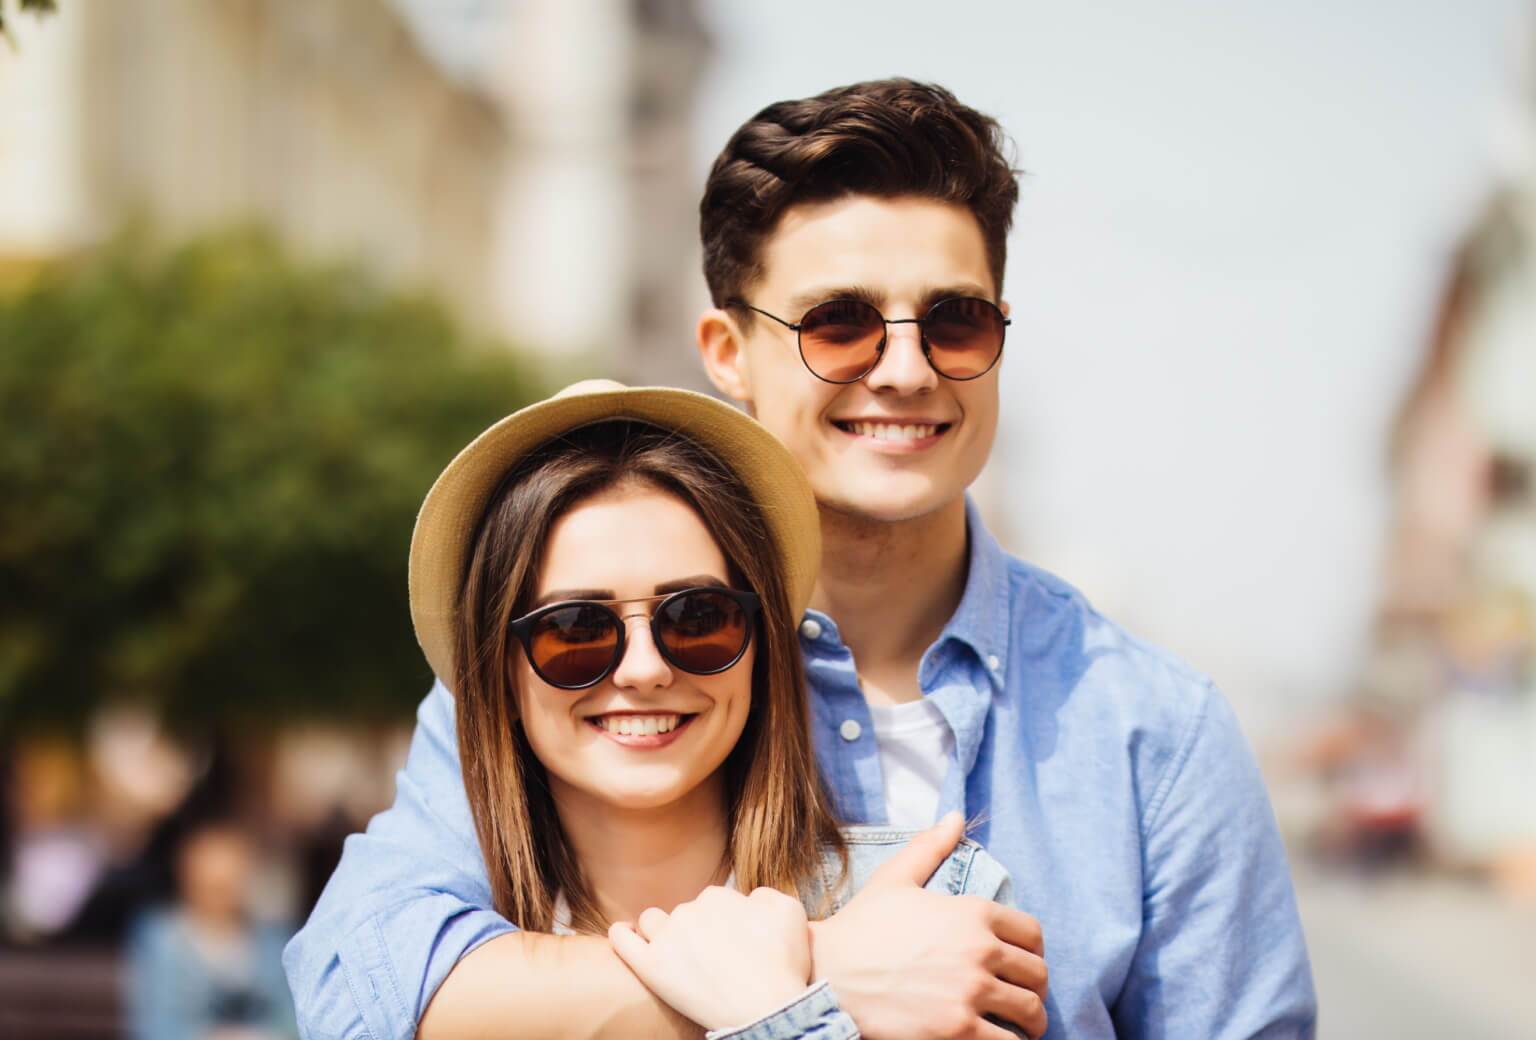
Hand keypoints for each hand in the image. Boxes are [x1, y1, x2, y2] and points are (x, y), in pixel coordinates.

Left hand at [609, 885, 813, 1030]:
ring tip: (674, 953)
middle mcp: (689, 910)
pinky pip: (623, 941)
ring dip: (660, 931)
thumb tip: (749, 899)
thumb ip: (765, 895)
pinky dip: (622, 934)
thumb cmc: (784, 964)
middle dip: (696, 931)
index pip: (714, 903)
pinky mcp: (650, 968)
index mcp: (718, 896)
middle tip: (715, 961)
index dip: (725, 924)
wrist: (769, 1007)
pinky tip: (624, 933)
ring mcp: (667, 939)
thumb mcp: (790, 910)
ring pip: (653, 921)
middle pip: (685, 914)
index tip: (734, 944)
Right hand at [809, 812, 1048, 1039]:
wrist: (826, 974)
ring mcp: (970, 993)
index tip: (1024, 963)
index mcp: (972, 912)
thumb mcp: (894, 879)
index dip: (1033, 949)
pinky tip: (1000, 1039)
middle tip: (1023, 998)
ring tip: (1021, 1028)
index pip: (1033, 933)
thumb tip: (956, 817)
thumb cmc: (860, 927)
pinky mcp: (958, 1030)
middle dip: (1034, 988)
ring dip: (1031, 1022)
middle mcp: (980, 950)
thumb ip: (930, 847)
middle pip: (1038, 974)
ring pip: (1031, 1012)